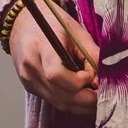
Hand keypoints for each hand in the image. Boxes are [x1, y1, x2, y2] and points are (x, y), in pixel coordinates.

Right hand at [10, 0, 99, 116]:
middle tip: (104, 95)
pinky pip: (54, 101)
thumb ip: (92, 54)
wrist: (22, 23)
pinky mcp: (30, 87)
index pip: (56, 75)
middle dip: (87, 99)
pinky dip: (71, 102)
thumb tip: (106, 77)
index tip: (90, 75)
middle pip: (61, 95)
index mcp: (41, 47)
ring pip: (59, 103)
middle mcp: (31, 68)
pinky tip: (82, 95)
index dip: (78, 81)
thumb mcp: (75, 31)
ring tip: (97, 97)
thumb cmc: (50, 22)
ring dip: (81, 105)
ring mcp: (29, 80)